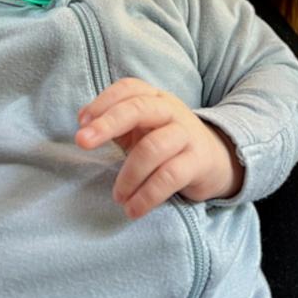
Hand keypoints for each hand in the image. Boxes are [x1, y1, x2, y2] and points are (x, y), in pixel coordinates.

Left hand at [75, 78, 244, 218]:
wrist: (216, 160)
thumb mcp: (142, 129)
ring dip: (128, 175)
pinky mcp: (198, 162)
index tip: (81, 123)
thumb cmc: (167, 144)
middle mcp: (171, 111)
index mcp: (154, 98)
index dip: (102, 102)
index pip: (128, 88)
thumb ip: (116, 126)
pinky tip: (133, 209)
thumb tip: (84, 126)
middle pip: (139, 109)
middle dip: (107, 124)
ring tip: (118, 197)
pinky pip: (169, 177)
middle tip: (82, 143)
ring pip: (153, 147)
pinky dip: (147, 195)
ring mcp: (187, 135)